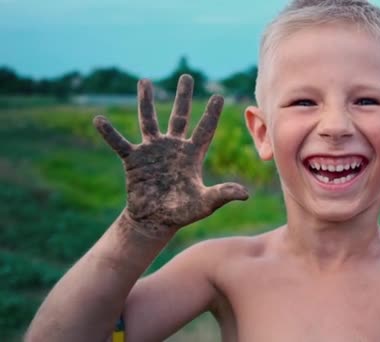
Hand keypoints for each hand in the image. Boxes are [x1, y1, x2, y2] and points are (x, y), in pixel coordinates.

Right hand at [93, 75, 247, 237]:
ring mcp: (153, 151)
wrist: (155, 222)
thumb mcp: (205, 203)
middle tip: (187, 76)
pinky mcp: (134, 160)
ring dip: (147, 102)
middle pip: (179, 116)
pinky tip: (98, 119)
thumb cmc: (182, 213)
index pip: (205, 129)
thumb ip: (222, 195)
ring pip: (149, 121)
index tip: (219, 96)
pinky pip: (120, 143)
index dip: (212, 113)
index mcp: (192, 155)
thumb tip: (246, 194)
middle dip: (184, 97)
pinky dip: (109, 133)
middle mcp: (173, 147)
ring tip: (145, 81)